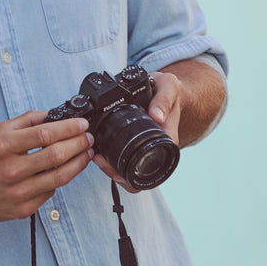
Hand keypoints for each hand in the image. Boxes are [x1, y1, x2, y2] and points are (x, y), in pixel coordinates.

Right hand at [0, 111, 93, 221]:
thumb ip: (26, 121)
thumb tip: (53, 115)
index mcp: (4, 146)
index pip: (46, 134)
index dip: (69, 128)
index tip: (82, 124)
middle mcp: (11, 170)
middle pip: (57, 155)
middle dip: (79, 144)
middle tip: (88, 138)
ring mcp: (18, 192)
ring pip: (60, 177)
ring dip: (78, 163)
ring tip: (86, 153)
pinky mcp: (23, 209)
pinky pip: (51, 192)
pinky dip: (60, 179)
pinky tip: (64, 170)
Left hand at [92, 70, 182, 192]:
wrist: (168, 90)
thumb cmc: (170, 91)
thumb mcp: (169, 88)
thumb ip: (163, 100)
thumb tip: (157, 116)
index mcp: (167, 141)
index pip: (153, 169)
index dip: (132, 174)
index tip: (113, 167)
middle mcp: (156, 150)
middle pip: (137, 177)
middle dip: (117, 174)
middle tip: (100, 160)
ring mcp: (146, 149)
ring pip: (129, 172)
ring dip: (112, 169)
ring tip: (97, 156)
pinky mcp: (136, 144)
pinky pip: (124, 160)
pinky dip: (112, 159)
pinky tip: (100, 149)